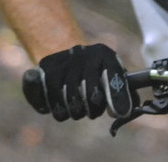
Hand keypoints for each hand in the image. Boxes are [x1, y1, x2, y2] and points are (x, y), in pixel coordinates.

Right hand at [23, 44, 137, 120]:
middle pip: (90, 95)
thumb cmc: (98, 72)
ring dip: (73, 112)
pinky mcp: (43, 68)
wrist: (70, 56)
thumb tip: (123, 111)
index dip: (117, 96)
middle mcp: (83, 54)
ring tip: (76, 107)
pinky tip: (58, 105)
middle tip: (92, 111)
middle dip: (93, 109)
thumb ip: (123, 93)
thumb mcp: (114, 76)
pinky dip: (52, 108)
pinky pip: (46, 100)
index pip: (113, 76)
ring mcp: (62, 60)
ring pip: (68, 102)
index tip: (119, 113)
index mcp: (104, 54)